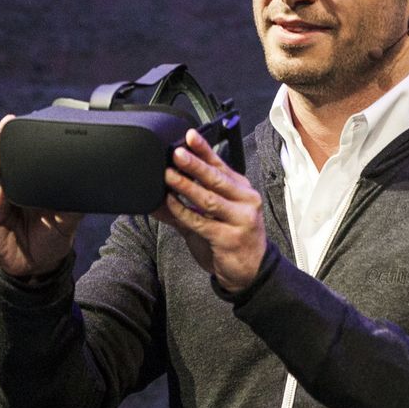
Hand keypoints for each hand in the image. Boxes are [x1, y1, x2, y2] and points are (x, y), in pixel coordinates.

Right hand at [0, 116, 82, 279]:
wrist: (38, 265)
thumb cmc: (51, 235)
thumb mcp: (67, 218)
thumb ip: (75, 203)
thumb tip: (93, 185)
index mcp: (27, 180)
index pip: (19, 155)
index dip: (16, 138)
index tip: (15, 120)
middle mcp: (9, 186)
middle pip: (0, 160)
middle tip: (0, 130)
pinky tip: (1, 188)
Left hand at [155, 128, 265, 293]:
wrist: (250, 272)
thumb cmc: (232, 240)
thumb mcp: (213, 217)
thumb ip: (186, 206)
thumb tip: (158, 195)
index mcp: (242, 190)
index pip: (221, 165)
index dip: (204, 150)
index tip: (190, 135)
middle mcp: (245, 202)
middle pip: (216, 179)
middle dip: (194, 164)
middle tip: (176, 153)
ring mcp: (240, 220)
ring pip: (208, 199)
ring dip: (186, 186)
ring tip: (168, 175)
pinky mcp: (229, 238)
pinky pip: (201, 222)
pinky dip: (183, 211)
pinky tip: (170, 203)